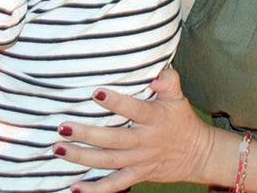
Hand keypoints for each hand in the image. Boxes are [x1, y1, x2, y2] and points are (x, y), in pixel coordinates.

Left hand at [54, 68, 213, 191]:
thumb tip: (156, 74)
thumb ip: (169, 80)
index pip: (135, 110)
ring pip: (108, 161)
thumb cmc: (182, 119)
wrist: (197, 154)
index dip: (116, 102)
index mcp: (156, 118)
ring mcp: (139, 161)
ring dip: (82, 157)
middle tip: (64, 127)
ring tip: (59, 149)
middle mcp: (145, 141)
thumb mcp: (179, 97)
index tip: (95, 93)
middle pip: (114, 140)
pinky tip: (74, 187)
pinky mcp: (137, 176)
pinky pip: (114, 185)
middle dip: (87, 134)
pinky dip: (94, 190)